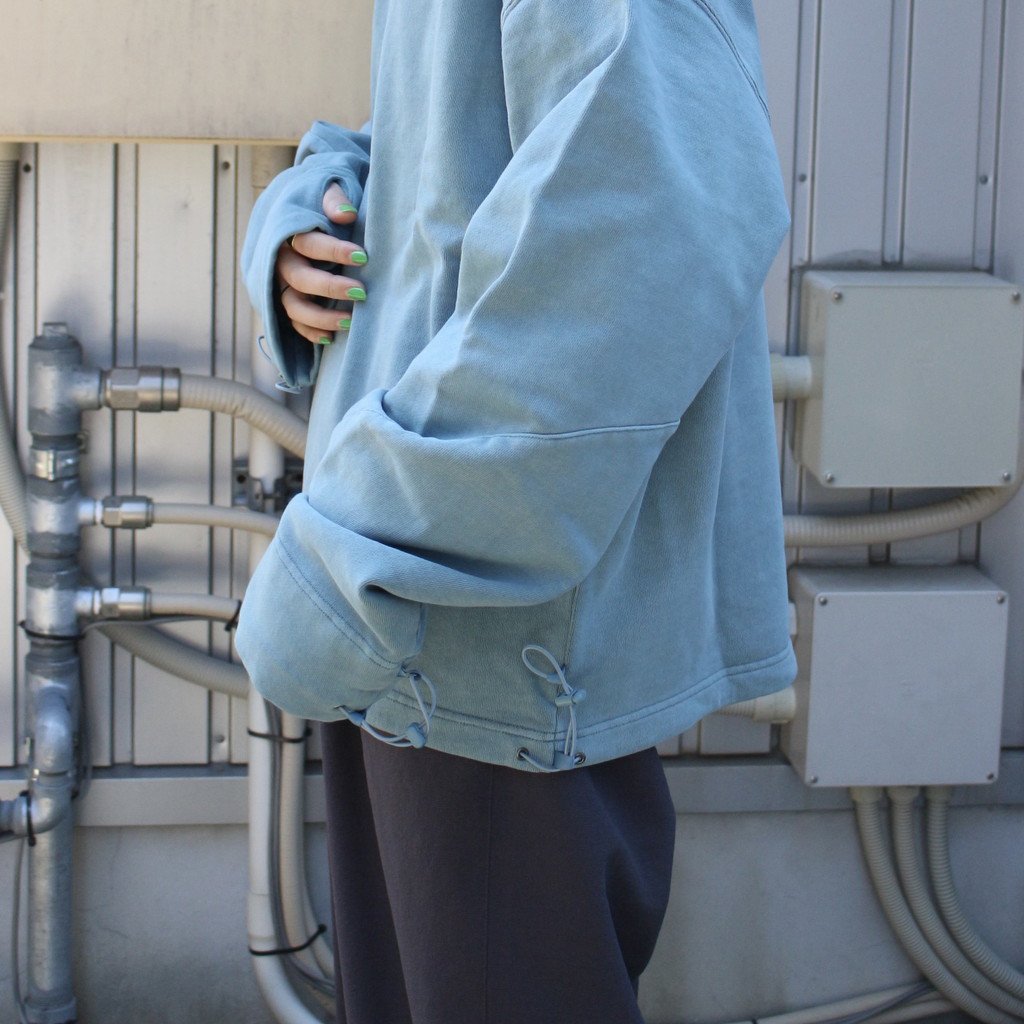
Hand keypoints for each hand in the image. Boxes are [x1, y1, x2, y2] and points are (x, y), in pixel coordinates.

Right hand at [274, 182, 367, 345]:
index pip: (308, 243)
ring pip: (293, 306)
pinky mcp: (289, 303)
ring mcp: (283, 285)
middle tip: (362, 292)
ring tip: (349, 321)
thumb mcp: (330, 190)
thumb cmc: (326, 205)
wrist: (312, 214)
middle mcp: (282, 261)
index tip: (363, 257)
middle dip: (329, 287)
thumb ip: (335, 199)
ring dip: (320, 317)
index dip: (334, 251)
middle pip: (299, 278)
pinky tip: (332, 338)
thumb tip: (346, 214)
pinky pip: (294, 323)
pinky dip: (310, 332)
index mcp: (290, 232)